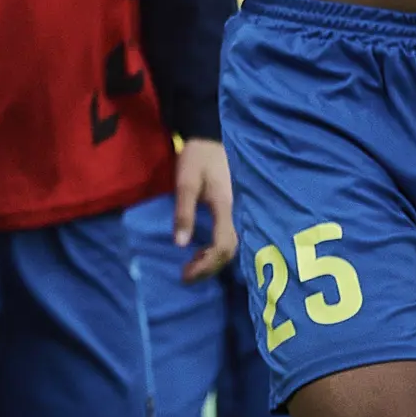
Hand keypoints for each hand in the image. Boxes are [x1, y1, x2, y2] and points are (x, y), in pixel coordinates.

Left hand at [174, 139, 237, 283]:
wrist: (209, 139)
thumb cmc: (196, 159)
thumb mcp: (185, 183)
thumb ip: (183, 212)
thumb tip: (180, 245)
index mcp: (224, 208)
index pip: (222, 246)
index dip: (206, 264)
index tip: (186, 274)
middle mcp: (234, 213)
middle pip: (229, 252)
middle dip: (208, 268)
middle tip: (186, 276)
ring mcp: (234, 212)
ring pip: (230, 247)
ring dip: (211, 261)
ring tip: (190, 267)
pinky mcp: (230, 211)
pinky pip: (226, 238)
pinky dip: (214, 251)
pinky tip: (199, 252)